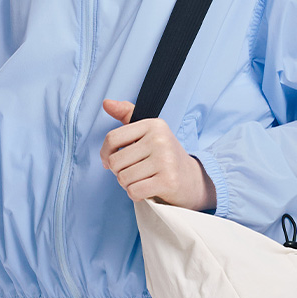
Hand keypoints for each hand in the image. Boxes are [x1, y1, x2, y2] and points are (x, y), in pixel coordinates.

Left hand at [100, 99, 216, 211]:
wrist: (191, 178)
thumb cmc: (163, 155)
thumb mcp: (147, 132)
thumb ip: (126, 115)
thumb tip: (106, 103)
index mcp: (153, 125)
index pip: (112, 138)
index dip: (105, 153)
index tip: (109, 161)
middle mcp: (160, 139)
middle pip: (115, 161)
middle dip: (119, 172)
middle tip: (133, 171)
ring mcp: (165, 160)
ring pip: (123, 178)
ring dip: (128, 184)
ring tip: (142, 179)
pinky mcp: (168, 181)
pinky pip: (134, 191)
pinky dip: (136, 194)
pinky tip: (147, 189)